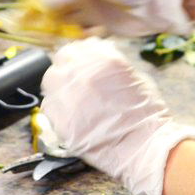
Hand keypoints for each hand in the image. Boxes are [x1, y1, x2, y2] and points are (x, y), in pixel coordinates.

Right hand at [34, 0, 191, 36]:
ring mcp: (92, 9)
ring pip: (64, 22)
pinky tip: (70, 43)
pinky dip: (72, 39)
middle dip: (39, 19)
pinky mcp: (103, 26)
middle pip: (53, 6)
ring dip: (54, 31)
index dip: (32, 0)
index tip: (20, 16)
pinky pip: (80, 34)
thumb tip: (40, 2)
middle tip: (26, 33)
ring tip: (45, 41)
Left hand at [41, 37, 194, 194]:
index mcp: (100, 58)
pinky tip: (69, 117)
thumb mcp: (133, 75)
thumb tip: (93, 62)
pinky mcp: (61, 121)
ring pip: (49, 85)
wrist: (146, 145)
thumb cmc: (145, 112)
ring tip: (71, 102)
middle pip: (57, 64)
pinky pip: (48, 109)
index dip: (74, 59)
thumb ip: (108, 65)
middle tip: (72, 85)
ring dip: (58, 91)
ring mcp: (69, 96)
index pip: (72, 49)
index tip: (76, 67)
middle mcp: (81, 73)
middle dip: (64, 73)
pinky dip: (56, 111)